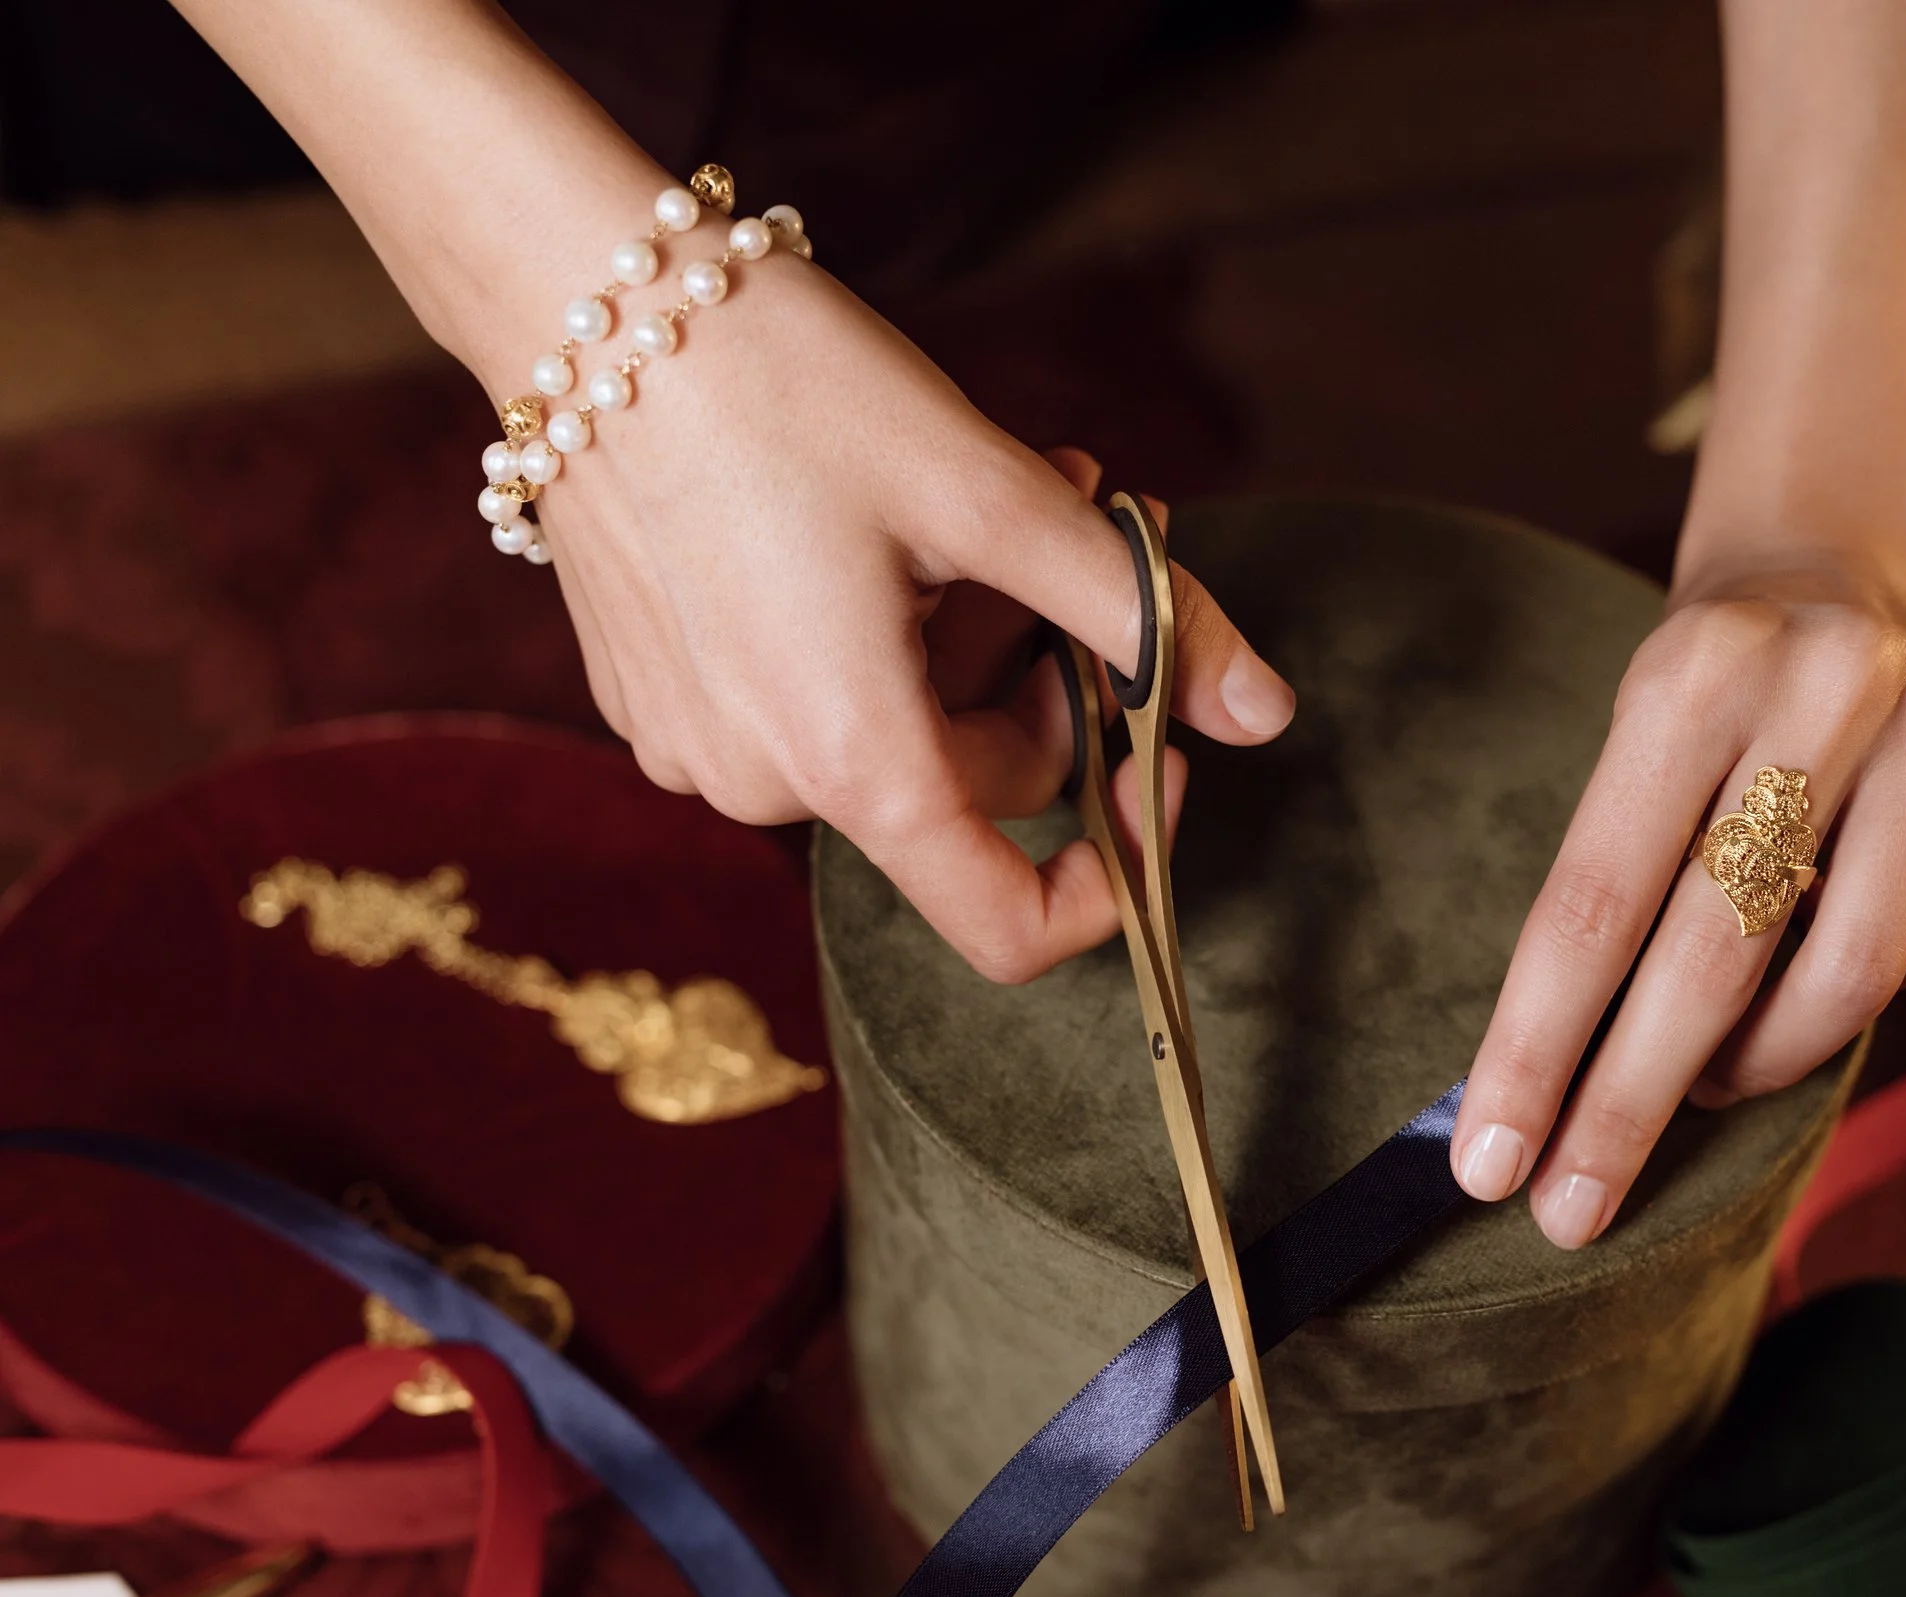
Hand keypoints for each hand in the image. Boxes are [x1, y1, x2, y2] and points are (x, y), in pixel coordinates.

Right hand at [529, 249, 1294, 981]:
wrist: (575, 298)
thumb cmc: (781, 385)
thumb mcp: (987, 493)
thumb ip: (1141, 613)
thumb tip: (1266, 712)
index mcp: (849, 758)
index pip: (1007, 926)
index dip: (1114, 867)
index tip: (1156, 751)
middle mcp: (758, 780)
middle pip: (971, 781)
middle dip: (1055, 661)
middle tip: (1098, 510)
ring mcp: (694, 740)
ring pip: (898, 725)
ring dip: (979, 623)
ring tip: (1013, 480)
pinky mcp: (657, 689)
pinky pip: (811, 694)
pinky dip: (885, 623)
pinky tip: (896, 507)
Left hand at [1448, 544, 1905, 1246]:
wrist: (1853, 557)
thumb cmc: (1714, 691)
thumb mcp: (1635, 742)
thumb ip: (1612, 895)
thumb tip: (1549, 1101)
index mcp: (1691, 671)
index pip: (1594, 901)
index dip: (1538, 1048)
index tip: (1488, 1166)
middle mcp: (1827, 679)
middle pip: (1716, 954)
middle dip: (1630, 1104)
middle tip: (1572, 1210)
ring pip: (1851, 974)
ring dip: (1758, 1064)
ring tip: (1705, 1084)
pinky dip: (1866, 993)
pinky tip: (1818, 972)